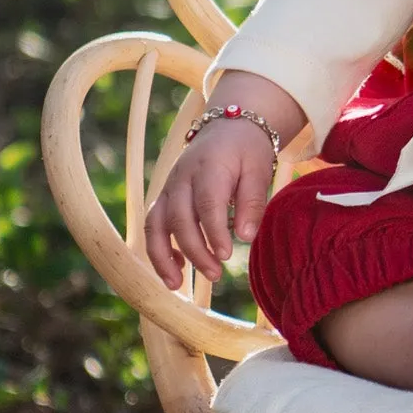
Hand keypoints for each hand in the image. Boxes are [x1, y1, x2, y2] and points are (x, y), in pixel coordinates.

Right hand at [142, 72, 304, 287]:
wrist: (229, 126)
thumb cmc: (247, 150)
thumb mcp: (259, 169)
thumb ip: (252, 202)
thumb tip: (246, 237)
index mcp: (209, 167)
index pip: (207, 204)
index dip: (213, 232)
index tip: (227, 256)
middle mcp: (182, 177)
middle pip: (179, 218)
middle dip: (194, 250)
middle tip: (216, 274)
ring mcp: (169, 186)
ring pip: (155, 224)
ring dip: (162, 256)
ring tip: (176, 286)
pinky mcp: (164, 196)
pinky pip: (153, 224)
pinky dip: (159, 248)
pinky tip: (178, 269)